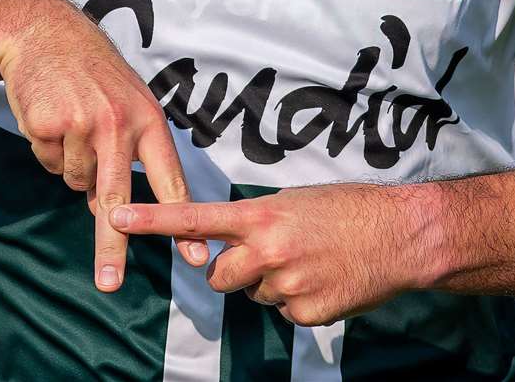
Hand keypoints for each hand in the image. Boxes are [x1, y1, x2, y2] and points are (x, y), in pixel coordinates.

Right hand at [0, 0, 208, 291]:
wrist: (45, 33)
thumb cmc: (90, 72)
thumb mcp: (123, 103)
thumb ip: (126, 152)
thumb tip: (105, 209)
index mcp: (148, 119)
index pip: (170, 178)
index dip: (182, 220)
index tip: (194, 257)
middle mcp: (120, 123)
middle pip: (117, 197)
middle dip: (114, 244)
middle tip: (110, 283)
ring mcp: (84, 124)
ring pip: (75, 180)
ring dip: (71, 164)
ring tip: (71, 123)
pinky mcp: (50, 125)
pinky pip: (48, 163)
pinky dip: (47, 149)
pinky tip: (50, 117)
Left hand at [110, 183, 431, 325]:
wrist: (399, 235)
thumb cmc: (347, 208)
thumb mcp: (295, 201)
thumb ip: (258, 221)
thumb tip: (236, 244)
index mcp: (262, 214)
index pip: (194, 217)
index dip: (152, 220)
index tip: (116, 217)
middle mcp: (267, 249)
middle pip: (218, 275)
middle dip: (232, 271)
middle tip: (267, 255)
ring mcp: (286, 284)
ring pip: (253, 295)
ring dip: (270, 284)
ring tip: (307, 261)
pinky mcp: (307, 313)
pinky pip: (285, 313)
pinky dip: (299, 300)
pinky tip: (325, 280)